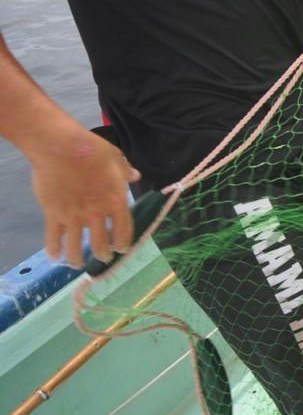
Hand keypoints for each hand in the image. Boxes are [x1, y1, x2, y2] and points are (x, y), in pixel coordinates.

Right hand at [32, 126, 140, 264]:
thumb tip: (136, 176)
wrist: (62, 149)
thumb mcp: (117, 158)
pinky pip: (54, 238)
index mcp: (116, 201)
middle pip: (102, 242)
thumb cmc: (93, 150)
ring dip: (78, 259)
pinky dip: (54, 249)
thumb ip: (126, 172)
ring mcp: (74, 216)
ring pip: (77, 246)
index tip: (122, 249)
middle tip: (103, 258)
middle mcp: (97, 214)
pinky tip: (55, 257)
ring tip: (77, 265)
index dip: (124, 242)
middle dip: (103, 254)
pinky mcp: (54, 215)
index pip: (124, 229)